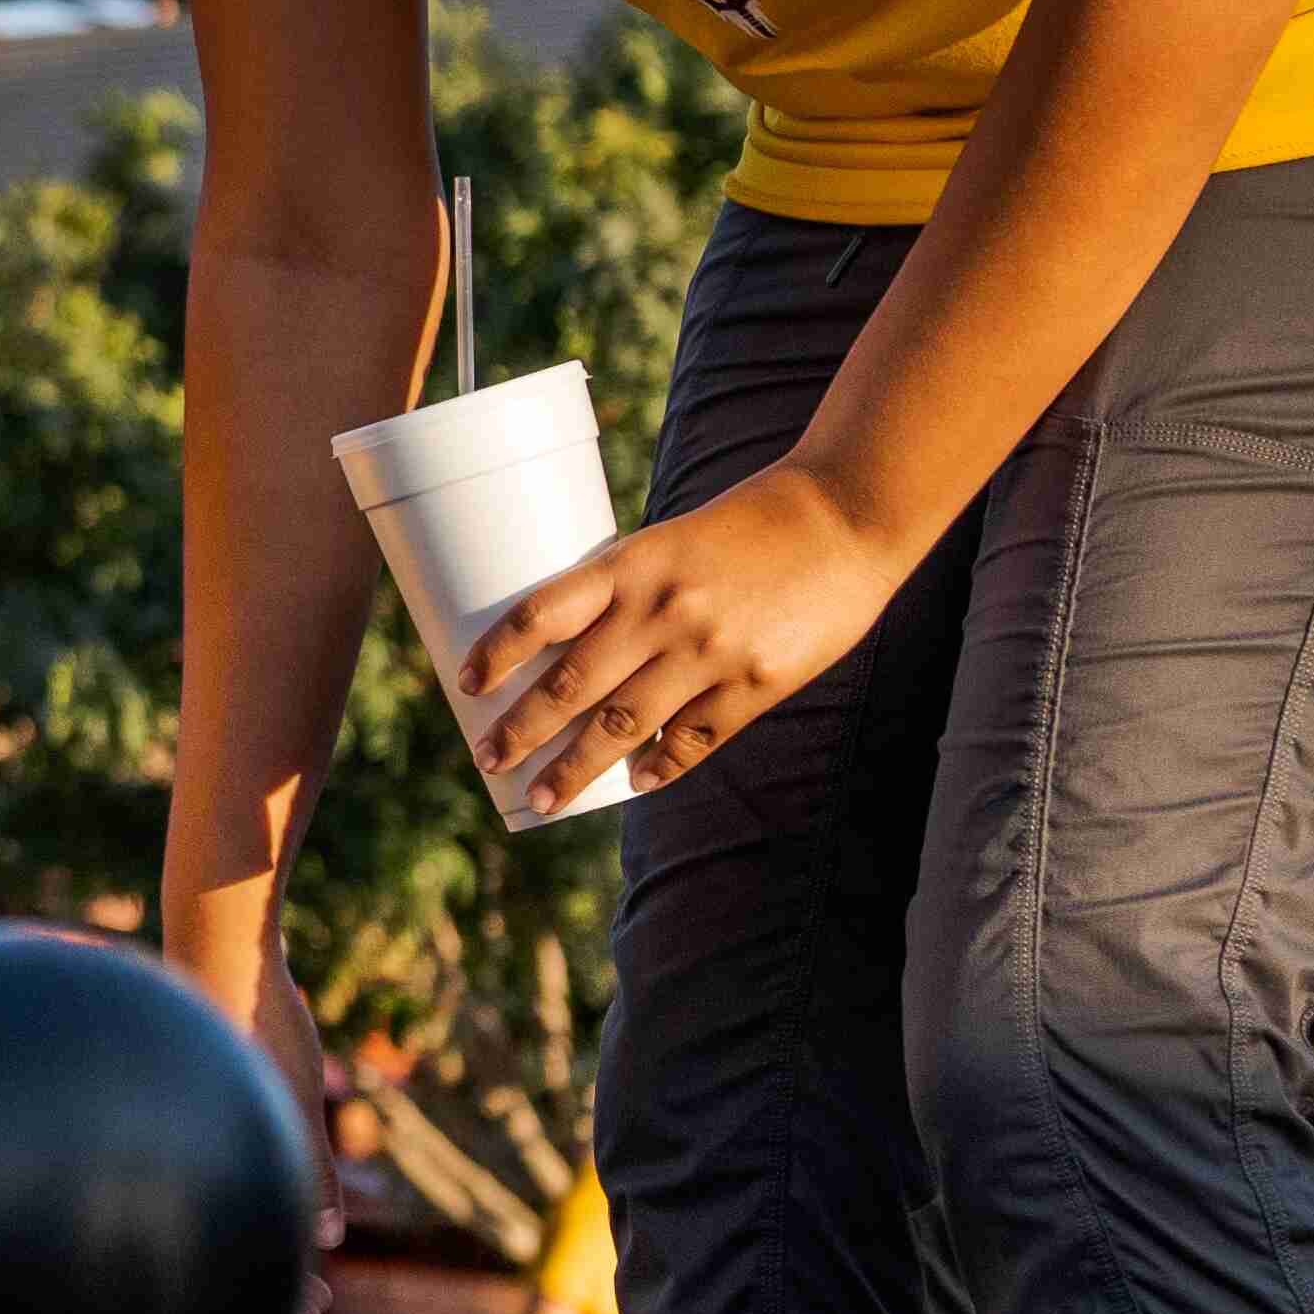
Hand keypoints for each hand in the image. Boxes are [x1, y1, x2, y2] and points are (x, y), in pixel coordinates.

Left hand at [469, 461, 924, 810]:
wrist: (846, 516)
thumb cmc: (752, 522)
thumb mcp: (674, 540)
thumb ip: (631, 590)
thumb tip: (577, 650)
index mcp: (633, 564)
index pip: (541, 612)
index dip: (496, 651)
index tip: (466, 682)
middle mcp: (661, 610)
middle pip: (571, 684)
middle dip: (521, 730)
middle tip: (488, 761)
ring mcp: (708, 652)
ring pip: (621, 726)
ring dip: (573, 767)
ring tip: (541, 797)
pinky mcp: (755, 684)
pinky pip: (692, 740)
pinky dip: (657, 766)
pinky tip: (634, 783)